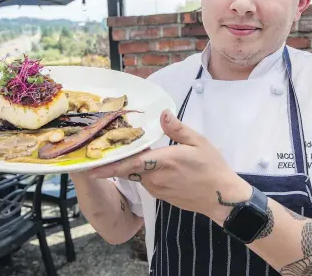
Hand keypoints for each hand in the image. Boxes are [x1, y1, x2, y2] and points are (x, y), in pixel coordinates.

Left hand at [87, 109, 251, 222]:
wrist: (221, 197)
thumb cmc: (211, 168)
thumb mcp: (198, 142)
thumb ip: (177, 128)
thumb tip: (163, 113)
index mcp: (164, 162)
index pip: (131, 163)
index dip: (110, 165)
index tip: (90, 166)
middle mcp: (156, 178)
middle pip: (128, 169)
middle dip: (114, 161)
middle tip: (99, 152)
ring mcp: (157, 189)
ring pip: (136, 175)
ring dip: (129, 165)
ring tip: (121, 152)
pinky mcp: (161, 196)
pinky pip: (146, 182)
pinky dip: (141, 172)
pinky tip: (144, 164)